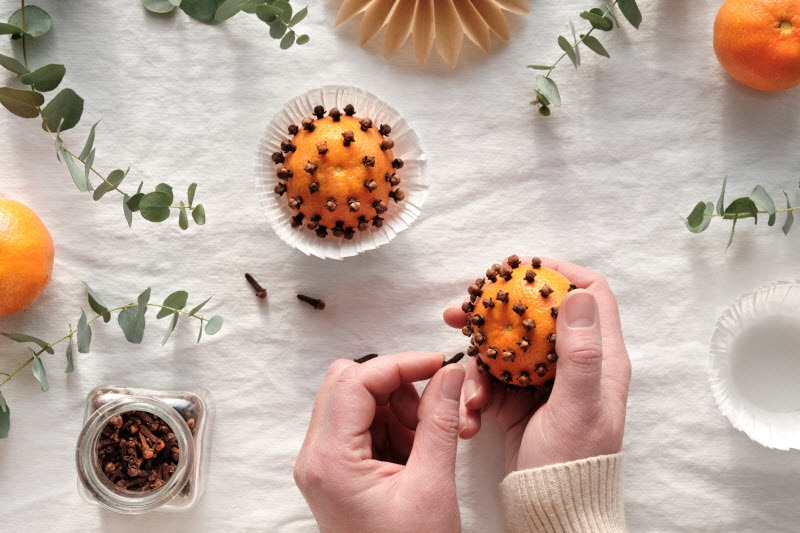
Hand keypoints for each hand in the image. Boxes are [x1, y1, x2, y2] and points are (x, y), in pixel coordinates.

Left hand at [294, 352, 464, 532]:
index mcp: (329, 460)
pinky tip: (417, 452)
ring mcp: (324, 464)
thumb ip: (440, 422)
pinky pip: (363, 426)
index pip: (355, 380)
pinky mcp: (338, 471)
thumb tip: (450, 373)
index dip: (400, 364)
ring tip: (429, 440)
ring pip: (357, 401)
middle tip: (432, 409)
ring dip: (398, 408)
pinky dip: (394, 426)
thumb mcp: (432, 485)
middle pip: (349, 384)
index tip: (438, 364)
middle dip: (396, 387)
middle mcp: (316, 457)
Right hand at [443, 258, 630, 472]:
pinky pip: (492, 381)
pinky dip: (477, 390)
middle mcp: (573, 364)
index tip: (519, 269)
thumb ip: (581, 353)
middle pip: (536, 316)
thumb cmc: (574, 461)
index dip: (559, 274)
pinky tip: (471, 411)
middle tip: (462, 309)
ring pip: (506, 346)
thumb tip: (577, 295)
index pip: (591, 295)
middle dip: (497, 308)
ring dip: (478, 352)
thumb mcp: (579, 406)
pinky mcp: (518, 402)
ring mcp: (542, 383)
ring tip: (453, 356)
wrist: (552, 509)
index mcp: (602, 358)